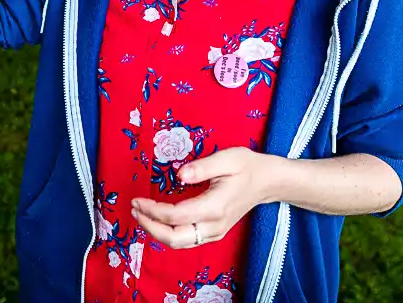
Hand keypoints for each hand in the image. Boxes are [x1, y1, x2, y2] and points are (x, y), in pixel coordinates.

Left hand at [131, 147, 270, 248]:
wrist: (267, 181)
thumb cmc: (247, 166)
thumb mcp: (227, 158)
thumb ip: (202, 167)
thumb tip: (179, 174)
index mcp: (215, 207)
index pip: (176, 216)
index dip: (153, 210)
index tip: (137, 200)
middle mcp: (214, 225)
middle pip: (175, 238)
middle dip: (150, 227)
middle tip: (134, 210)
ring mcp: (215, 232)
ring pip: (180, 243)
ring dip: (158, 233)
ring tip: (141, 215)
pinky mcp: (215, 232)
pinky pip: (187, 240)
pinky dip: (169, 234)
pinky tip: (159, 221)